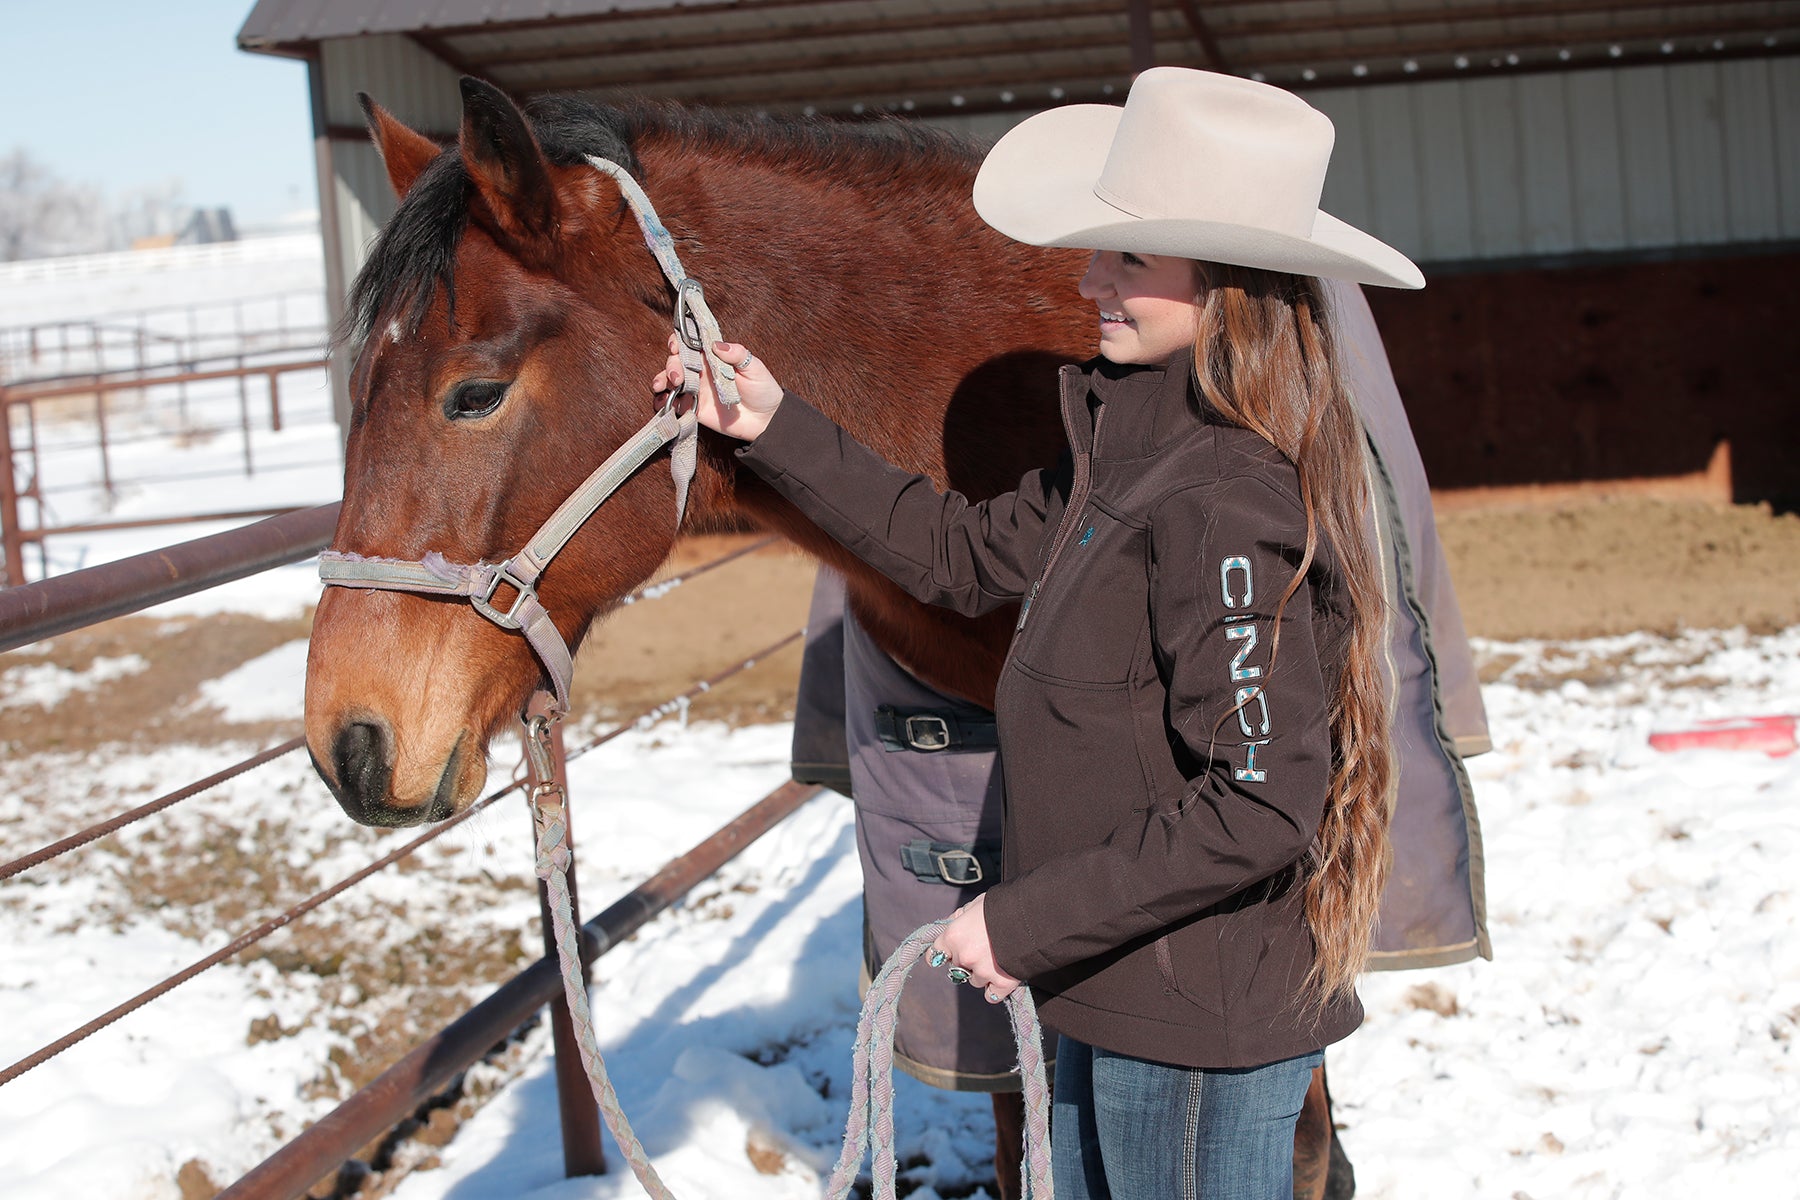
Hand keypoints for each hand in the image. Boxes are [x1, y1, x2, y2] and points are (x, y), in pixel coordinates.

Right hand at [650, 334, 784, 440]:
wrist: (766, 419)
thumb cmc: (762, 389)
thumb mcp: (754, 368)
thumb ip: (737, 354)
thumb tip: (717, 344)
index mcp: (712, 358)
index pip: (689, 344)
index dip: (678, 342)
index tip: (675, 346)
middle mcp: (700, 372)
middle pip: (676, 362)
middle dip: (671, 366)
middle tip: (677, 377)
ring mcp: (696, 390)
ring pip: (670, 381)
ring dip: (662, 380)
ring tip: (662, 386)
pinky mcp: (694, 409)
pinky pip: (674, 404)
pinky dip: (664, 402)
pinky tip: (663, 402)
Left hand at [930, 894, 1021, 1003]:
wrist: (1032, 917)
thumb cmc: (1002, 907)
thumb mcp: (975, 905)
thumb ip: (960, 917)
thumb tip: (951, 923)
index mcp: (953, 936)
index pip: (935, 954)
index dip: (943, 953)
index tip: (945, 955)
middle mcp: (964, 957)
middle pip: (957, 967)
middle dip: (967, 960)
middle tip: (982, 948)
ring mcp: (982, 972)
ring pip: (974, 981)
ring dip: (982, 973)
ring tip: (997, 958)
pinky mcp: (1001, 984)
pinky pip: (991, 995)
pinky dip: (995, 989)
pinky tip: (1001, 977)